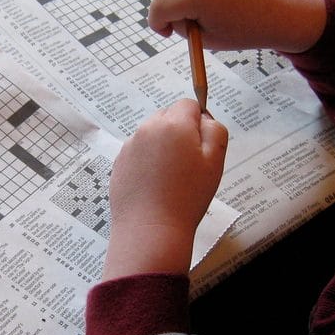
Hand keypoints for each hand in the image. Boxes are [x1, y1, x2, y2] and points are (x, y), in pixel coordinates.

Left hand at [102, 99, 228, 279]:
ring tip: (171, 179)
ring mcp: (129, 146)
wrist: (150, 229)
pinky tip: (155, 186)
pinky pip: (138, 153)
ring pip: (152, 135)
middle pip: (168, 116)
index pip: (188, 105)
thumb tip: (204, 119)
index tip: (201, 147)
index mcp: (173, 124)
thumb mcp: (215, 162)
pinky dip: (147, 162)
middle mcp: (147, 128)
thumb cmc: (187, 197)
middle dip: (180, 132)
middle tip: (189, 164)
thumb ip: (215, 131)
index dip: (198, 123)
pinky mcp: (119, 163)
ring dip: (163, 147)